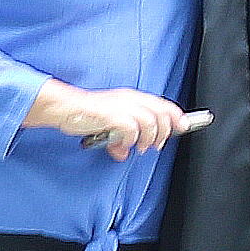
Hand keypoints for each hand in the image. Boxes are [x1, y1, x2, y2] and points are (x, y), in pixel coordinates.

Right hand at [33, 82, 186, 160]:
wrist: (65, 108)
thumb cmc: (85, 113)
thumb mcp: (108, 124)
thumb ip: (120, 137)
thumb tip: (122, 153)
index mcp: (132, 97)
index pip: (162, 104)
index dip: (176, 115)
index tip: (183, 126)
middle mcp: (130, 99)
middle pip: (161, 113)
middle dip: (164, 132)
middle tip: (156, 145)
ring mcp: (121, 106)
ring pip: (151, 121)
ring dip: (150, 138)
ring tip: (142, 148)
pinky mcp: (112, 115)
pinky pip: (132, 128)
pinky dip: (132, 139)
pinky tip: (125, 145)